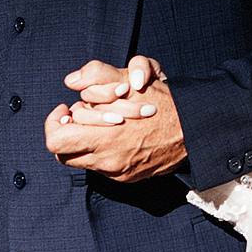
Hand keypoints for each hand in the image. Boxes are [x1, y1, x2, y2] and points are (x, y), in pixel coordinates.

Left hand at [46, 53, 187, 182]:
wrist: (196, 131)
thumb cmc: (165, 104)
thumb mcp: (131, 81)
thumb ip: (97, 74)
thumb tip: (72, 80)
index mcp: (104, 139)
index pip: (56, 142)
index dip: (54, 123)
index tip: (65, 107)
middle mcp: (108, 162)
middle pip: (64, 153)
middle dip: (71, 129)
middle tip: (85, 110)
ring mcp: (118, 173)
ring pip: (82, 159)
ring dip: (86, 138)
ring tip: (104, 120)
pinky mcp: (128, 177)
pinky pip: (102, 165)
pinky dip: (103, 148)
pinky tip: (119, 132)